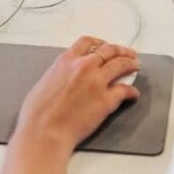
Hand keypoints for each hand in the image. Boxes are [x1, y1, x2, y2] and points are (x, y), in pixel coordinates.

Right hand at [11, 36, 139, 156]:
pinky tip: (133, 93)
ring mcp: (97, 82)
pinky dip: (132, 91)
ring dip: (131, 64)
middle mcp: (83, 66)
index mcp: (66, 60)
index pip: (88, 42)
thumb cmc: (38, 112)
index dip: (100, 42)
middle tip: (128, 54)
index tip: (105, 45)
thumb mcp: (46, 80)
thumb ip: (61, 73)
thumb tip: (68, 76)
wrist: (44, 131)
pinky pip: (125, 90)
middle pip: (109, 50)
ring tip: (136, 66)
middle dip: (121, 50)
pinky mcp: (106, 100)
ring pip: (121, 65)